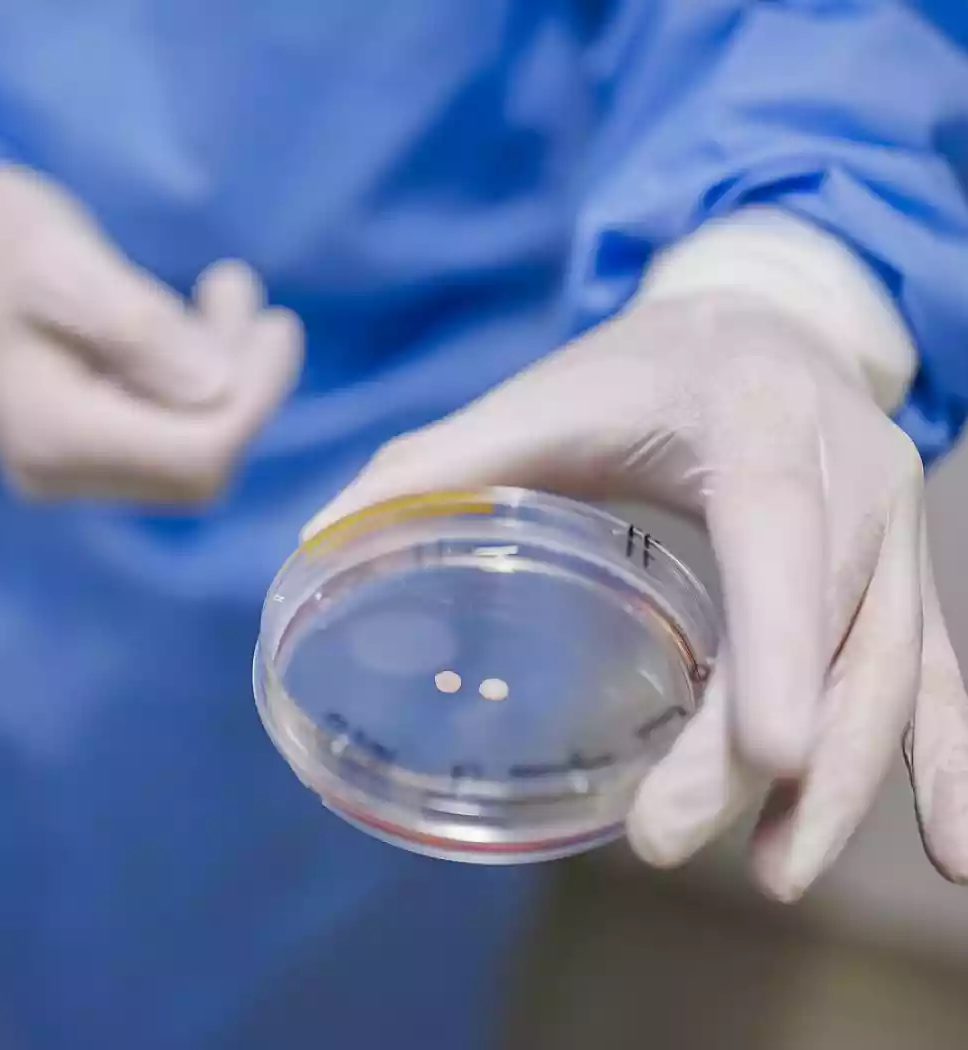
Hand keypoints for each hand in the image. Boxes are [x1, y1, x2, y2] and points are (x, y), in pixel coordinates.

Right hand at [0, 162, 300, 502]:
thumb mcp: (59, 261)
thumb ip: (138, 325)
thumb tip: (217, 388)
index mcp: (56, 435)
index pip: (199, 452)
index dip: (255, 397)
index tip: (278, 324)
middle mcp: (67, 474)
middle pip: (203, 464)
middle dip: (245, 384)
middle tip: (238, 290)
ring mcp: (76, 471)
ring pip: (196, 451)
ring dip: (229, 375)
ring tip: (223, 286)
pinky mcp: (90, 451)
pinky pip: (174, 436)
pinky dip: (203, 381)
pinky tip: (200, 315)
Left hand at [303, 292, 967, 900]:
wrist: (759, 323)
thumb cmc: (641, 369)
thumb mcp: (547, 397)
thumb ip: (439, 463)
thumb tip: (321, 543)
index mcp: (754, 416)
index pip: (780, 526)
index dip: (777, 637)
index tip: (762, 752)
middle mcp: (847, 471)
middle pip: (829, 625)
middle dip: (765, 749)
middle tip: (666, 839)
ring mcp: (890, 528)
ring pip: (892, 667)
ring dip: (844, 781)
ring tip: (772, 872)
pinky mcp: (900, 574)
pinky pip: (938, 676)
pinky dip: (948, 766)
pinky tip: (947, 854)